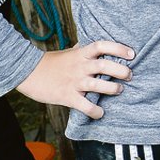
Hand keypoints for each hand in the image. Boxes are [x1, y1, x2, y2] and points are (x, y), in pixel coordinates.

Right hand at [16, 40, 134, 119]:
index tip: (131, 54)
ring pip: (97, 84)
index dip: (118, 48)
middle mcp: (79, 66)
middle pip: (104, 65)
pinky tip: (100, 113)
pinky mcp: (67, 96)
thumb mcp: (67, 53)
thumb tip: (94, 46)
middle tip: (129, 75)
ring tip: (119, 90)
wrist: (27, 73)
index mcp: (80, 54)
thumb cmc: (50, 63)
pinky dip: (95, 111)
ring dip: (112, 88)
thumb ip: (82, 50)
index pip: (102, 45)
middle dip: (121, 71)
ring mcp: (74, 81)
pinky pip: (85, 105)